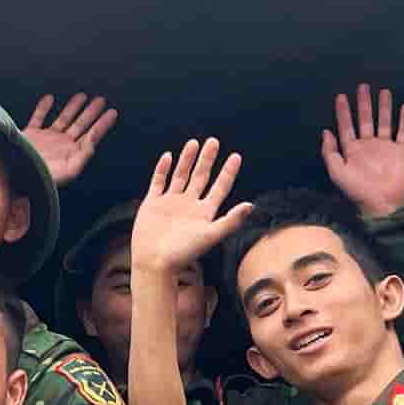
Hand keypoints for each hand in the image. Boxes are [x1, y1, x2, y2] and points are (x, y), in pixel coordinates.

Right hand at [24, 92, 117, 186]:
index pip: (91, 136)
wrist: (16, 175)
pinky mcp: (30, 136)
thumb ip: (85, 152)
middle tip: (101, 100)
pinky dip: (43, 108)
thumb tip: (94, 135)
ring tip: (83, 96)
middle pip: (80, 125)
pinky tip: (50, 98)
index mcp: (72, 153)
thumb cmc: (43, 178)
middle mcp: (60, 145)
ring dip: (73, 108)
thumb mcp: (71, 168)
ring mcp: (45, 140)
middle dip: (91, 112)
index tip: (112, 112)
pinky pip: (38, 118)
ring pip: (63, 119)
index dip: (103, 124)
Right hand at [130, 137, 247, 275]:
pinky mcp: (152, 204)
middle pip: (201, 177)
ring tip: (194, 143)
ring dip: (187, 159)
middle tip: (214, 141)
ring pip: (180, 176)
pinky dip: (163, 169)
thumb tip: (251, 205)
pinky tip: (168, 156)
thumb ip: (231, 220)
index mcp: (204, 213)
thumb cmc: (183, 253)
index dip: (228, 172)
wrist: (154, 262)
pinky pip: (158, 182)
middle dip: (207, 159)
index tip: (236, 156)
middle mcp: (189, 205)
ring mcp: (170, 203)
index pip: (220, 188)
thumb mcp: (210, 235)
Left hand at [320, 82, 403, 217]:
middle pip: (365, 120)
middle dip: (363, 104)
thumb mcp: (337, 172)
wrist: (381, 203)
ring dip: (383, 107)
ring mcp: (384, 147)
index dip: (343, 112)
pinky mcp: (400, 151)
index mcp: (352, 150)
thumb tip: (325, 131)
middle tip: (362, 86)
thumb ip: (329, 152)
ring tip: (383, 91)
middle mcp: (368, 145)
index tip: (341, 97)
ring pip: (384, 122)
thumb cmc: (357, 190)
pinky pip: (403, 132)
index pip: (346, 126)